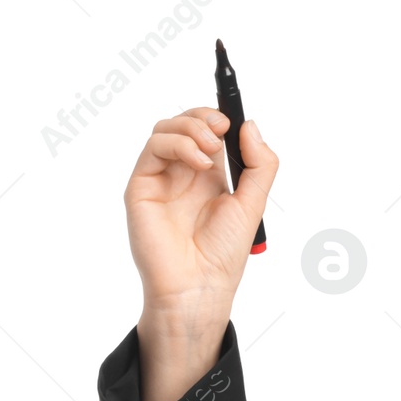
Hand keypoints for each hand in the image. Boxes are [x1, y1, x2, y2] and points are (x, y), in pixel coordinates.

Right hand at [124, 106, 277, 339]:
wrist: (199, 284)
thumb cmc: (223, 253)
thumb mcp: (252, 203)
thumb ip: (259, 164)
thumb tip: (250, 126)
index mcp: (209, 177)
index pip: (209, 131)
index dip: (219, 117)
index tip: (233, 121)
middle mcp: (182, 174)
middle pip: (185, 123)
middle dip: (205, 116)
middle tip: (222, 130)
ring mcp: (160, 178)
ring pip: (165, 129)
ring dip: (191, 127)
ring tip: (211, 148)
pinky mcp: (141, 186)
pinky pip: (153, 148)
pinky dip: (178, 144)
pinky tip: (200, 162)